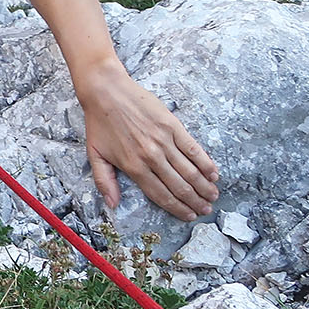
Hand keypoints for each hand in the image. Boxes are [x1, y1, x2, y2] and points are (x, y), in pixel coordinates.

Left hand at [77, 67, 218, 221]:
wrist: (106, 92)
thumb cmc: (99, 123)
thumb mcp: (95, 155)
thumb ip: (104, 181)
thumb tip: (112, 204)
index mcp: (133, 167)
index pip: (161, 195)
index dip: (177, 208)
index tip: (188, 216)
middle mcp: (151, 157)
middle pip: (179, 186)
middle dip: (195, 202)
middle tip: (205, 210)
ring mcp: (164, 141)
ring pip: (190, 171)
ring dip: (204, 186)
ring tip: (213, 196)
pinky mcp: (173, 126)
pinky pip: (194, 150)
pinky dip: (206, 164)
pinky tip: (213, 174)